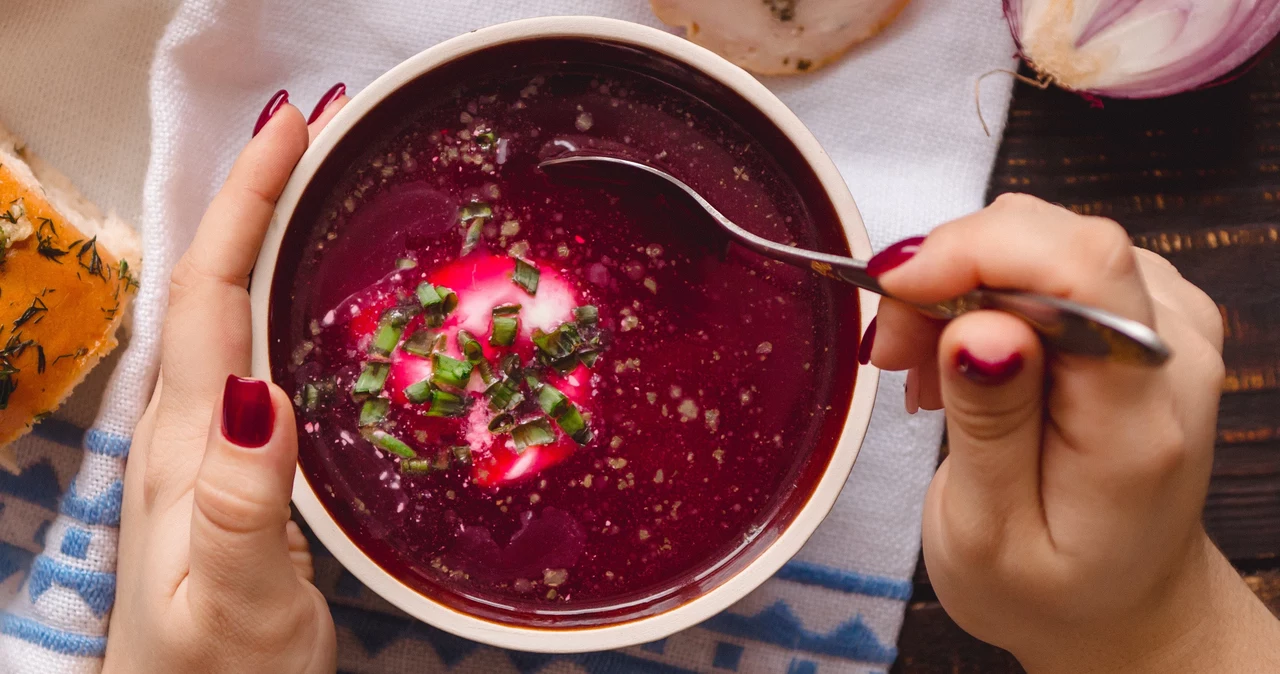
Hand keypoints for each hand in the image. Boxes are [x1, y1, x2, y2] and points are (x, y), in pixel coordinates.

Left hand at [105, 86, 347, 672]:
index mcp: (188, 445)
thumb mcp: (233, 603)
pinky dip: (281, 304)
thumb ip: (238, 507)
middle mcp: (189, 432)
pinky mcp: (235, 474)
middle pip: (213, 287)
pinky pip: (255, 358)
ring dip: (265, 242)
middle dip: (255, 199)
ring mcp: (208, 453)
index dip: (243, 203)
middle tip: (316, 136)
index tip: (291, 129)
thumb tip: (261, 393)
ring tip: (318, 192)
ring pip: (232, 318)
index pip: (210, 295)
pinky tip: (315, 307)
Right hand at [867, 194, 1279, 672]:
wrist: (1115, 604)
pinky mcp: (1139, 313)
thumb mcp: (989, 532)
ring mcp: (1163, 323)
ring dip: (957, 288)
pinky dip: (980, 294)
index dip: (976, 249)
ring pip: (1037, 239)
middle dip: (947, 272)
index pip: (1082, 265)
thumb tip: (977, 325)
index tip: (895, 287)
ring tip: (924, 374)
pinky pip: (1044, 260)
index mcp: (1138, 416)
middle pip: (1050, 239)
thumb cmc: (1049, 584)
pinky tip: (960, 359)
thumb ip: (988, 424)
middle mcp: (1170, 350)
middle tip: (892, 352)